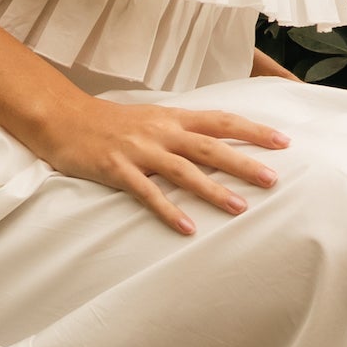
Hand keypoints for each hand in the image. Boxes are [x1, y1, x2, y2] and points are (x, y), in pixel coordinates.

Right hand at [28, 89, 288, 234]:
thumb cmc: (109, 122)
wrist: (63, 119)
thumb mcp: (150, 118)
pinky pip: (148, 193)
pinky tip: (187, 228)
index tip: (283, 142)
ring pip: (184, 171)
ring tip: (240, 208)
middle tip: (274, 179)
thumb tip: (215, 141)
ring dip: (213, 190)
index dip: (253, 130)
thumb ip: (181, 129)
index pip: (221, 121)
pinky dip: (169, 211)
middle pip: (210, 146)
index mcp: (172, 117)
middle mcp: (161, 131)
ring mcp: (139, 150)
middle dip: (244, 162)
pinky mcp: (117, 169)